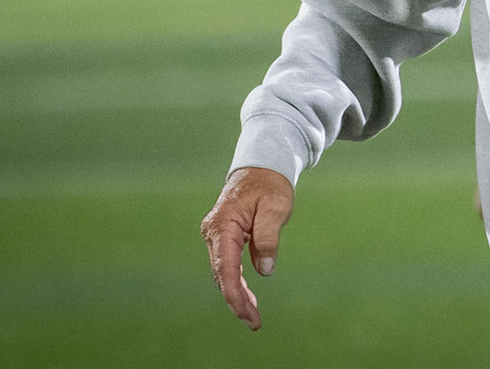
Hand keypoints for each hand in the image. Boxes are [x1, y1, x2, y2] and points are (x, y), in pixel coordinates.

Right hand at [200, 165, 294, 330]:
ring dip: (237, 295)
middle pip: (221, 274)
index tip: (245, 312)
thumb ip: (268, 237)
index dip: (234, 293)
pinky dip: (237, 283)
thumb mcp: (275, 207)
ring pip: (223, 273)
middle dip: (236, 300)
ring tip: (253, 317)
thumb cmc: (269, 184)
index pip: (225, 266)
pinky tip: (248, 298)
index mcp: (223, 225)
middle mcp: (214, 233)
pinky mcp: (223, 239)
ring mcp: (216, 236)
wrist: (261, 168)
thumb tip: (264, 270)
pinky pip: (228, 266)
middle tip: (255, 322)